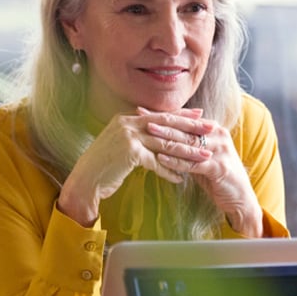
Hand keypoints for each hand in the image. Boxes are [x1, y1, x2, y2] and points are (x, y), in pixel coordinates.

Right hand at [57, 107, 212, 226]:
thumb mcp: (119, 143)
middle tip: (211, 129)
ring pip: (165, 143)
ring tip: (203, 157)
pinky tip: (181, 178)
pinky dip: (169, 171)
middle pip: (166, 124)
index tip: (200, 116)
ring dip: (186, 152)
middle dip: (191, 128)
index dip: (182, 116)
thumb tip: (156, 133)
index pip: (160, 115)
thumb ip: (136, 135)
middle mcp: (127, 123)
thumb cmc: (103, 165)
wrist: (85, 181)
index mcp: (126, 118)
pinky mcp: (129, 153)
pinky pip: (156, 162)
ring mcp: (128, 136)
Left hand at [141, 108, 264, 236]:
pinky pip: (192, 163)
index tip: (144, 113)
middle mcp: (219, 136)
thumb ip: (188, 145)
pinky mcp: (219, 167)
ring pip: (188, 144)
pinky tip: (161, 159)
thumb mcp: (202, 156)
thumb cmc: (217, 176)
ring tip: (149, 136)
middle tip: (144, 120)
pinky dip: (176, 161)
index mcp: (214, 129)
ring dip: (167, 140)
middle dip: (164, 124)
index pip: (186, 119)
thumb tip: (164, 135)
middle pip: (186, 129)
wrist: (239, 197)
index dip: (165, 116)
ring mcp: (220, 151)